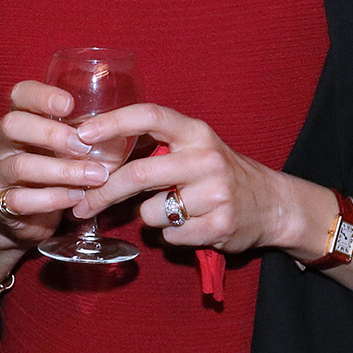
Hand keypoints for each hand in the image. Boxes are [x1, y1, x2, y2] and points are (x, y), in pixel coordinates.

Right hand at [0, 78, 118, 246]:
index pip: (20, 95)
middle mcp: (2, 143)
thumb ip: (86, 136)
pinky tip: (76, 198)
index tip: (69, 104)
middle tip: (84, 146)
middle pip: (12, 125)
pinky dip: (51, 198)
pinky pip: (20, 200)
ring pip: (20, 165)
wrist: (22, 220)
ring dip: (61, 171)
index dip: (41, 96)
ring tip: (95, 176)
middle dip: (50, 134)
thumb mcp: (67, 150)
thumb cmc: (54, 174)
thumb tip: (132, 126)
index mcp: (20, 120)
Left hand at [69, 101, 305, 254]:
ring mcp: (215, 193)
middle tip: (81, 205)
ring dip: (146, 217)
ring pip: (150, 212)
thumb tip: (94, 150)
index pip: (149, 116)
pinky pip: (169, 236)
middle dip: (102, 193)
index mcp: (195, 132)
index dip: (112, 123)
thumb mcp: (194, 147)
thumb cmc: (218, 173)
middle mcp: (205, 158)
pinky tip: (189, 225)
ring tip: (170, 210)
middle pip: (138, 173)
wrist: (272, 205)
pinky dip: (168, 235)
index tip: (80, 134)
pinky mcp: (219, 226)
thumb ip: (155, 145)